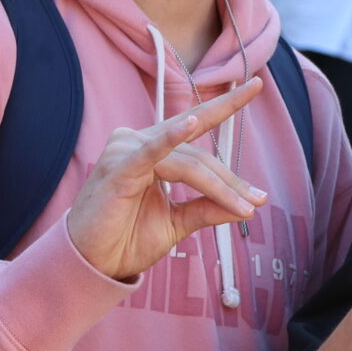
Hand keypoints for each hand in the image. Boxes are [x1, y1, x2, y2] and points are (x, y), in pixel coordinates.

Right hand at [65, 76, 269, 281]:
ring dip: (219, 186)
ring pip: (187, 162)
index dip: (227, 104)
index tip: (258, 86)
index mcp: (152, 149)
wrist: (92, 264)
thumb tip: (246, 206)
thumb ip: (206, 208)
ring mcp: (126, 151)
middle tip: (259, 200)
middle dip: (232, 180)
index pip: (196, 125)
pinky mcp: (118, 168)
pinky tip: (191, 125)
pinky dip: (171, 139)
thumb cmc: (125, 240)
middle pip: (198, 155)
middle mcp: (138, 142)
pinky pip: (151, 152)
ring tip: (245, 206)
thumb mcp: (176, 223)